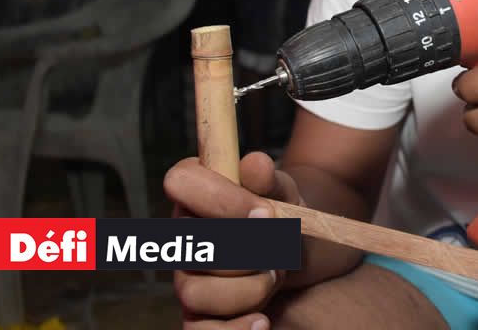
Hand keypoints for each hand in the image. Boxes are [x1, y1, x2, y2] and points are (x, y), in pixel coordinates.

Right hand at [163, 152, 309, 328]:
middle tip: (279, 249)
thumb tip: (255, 163)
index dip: (222, 199)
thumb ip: (269, 179)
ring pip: (193, 294)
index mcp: (194, 192)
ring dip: (248, 290)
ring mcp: (187, 279)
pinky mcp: (199, 317)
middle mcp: (182, 235)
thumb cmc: (282, 216)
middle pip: (192, 246)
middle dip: (247, 252)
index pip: (180, 182)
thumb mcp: (283, 192)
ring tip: (275, 278)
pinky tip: (262, 321)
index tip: (265, 212)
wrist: (297, 254)